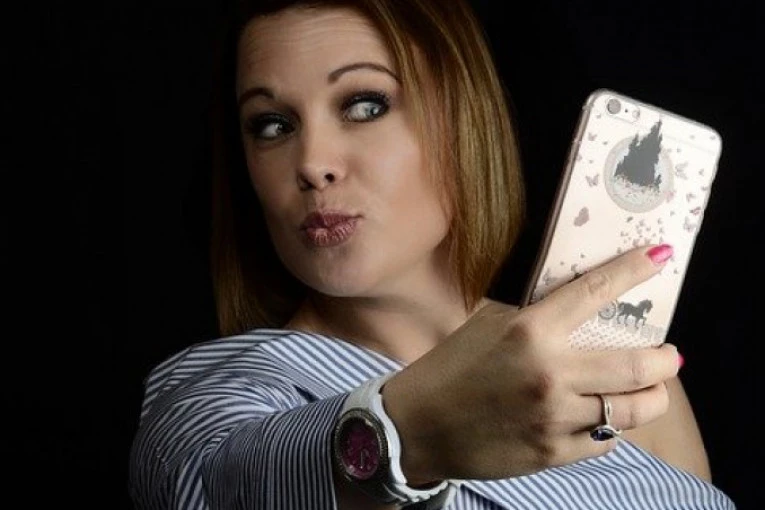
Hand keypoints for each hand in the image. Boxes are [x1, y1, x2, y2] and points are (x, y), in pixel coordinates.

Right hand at [382, 245, 680, 483]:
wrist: (416, 427)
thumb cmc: (450, 369)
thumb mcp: (486, 326)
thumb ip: (532, 314)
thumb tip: (576, 298)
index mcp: (529, 331)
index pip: (594, 292)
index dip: (633, 269)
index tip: (660, 254)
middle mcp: (548, 373)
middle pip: (635, 366)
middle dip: (664, 360)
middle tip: (669, 355)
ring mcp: (553, 418)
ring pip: (630, 410)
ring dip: (651, 398)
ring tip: (652, 391)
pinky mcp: (552, 453)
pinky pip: (605, 441)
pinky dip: (612, 427)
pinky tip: (606, 418)